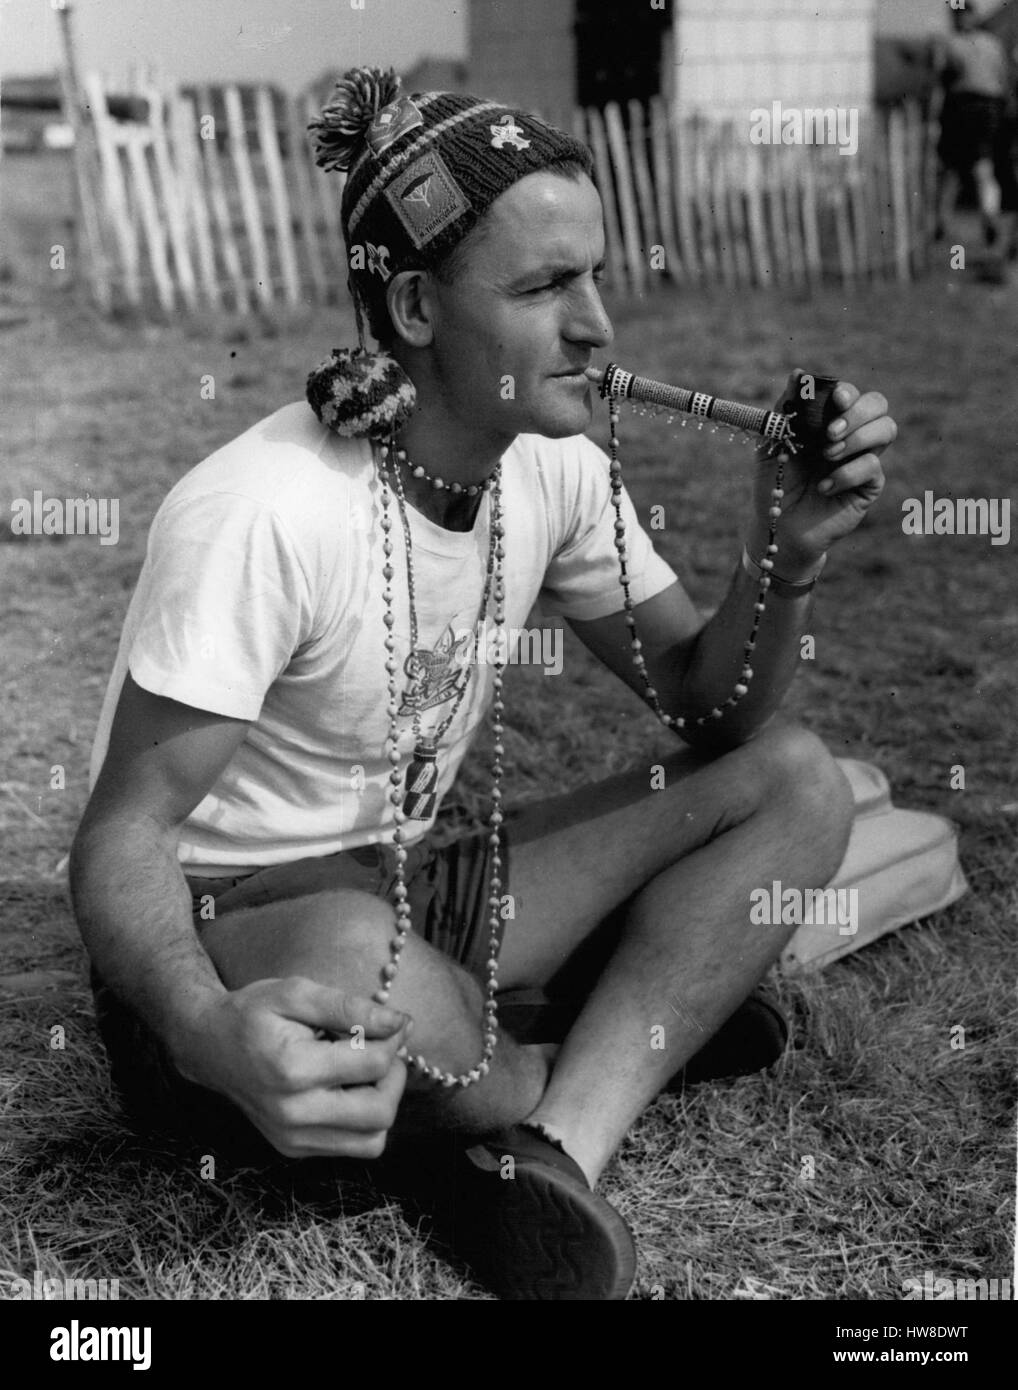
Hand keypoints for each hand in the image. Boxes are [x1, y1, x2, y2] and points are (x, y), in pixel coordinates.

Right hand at [174, 977, 410, 1158]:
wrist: (208, 1046)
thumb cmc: (253, 1013)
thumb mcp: (297, 992)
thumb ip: (350, 1008)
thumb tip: (400, 1022)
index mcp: (293, 1070)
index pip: (373, 1064)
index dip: (394, 1038)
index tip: (392, 1021)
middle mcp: (292, 1114)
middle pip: (380, 1113)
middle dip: (395, 1077)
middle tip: (383, 1049)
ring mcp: (292, 1139)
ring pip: (372, 1140)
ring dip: (383, 1103)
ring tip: (367, 1071)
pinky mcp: (293, 1149)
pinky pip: (351, 1146)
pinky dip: (363, 1120)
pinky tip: (346, 1088)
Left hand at [749, 370, 895, 571]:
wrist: (778, 526)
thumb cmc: (774, 483)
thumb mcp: (772, 444)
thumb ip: (785, 409)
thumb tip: (799, 373)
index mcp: (829, 421)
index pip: (852, 394)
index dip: (848, 392)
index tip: (836, 400)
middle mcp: (851, 436)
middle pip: (878, 404)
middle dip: (857, 413)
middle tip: (829, 434)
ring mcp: (863, 459)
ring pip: (887, 429)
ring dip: (858, 438)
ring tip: (827, 455)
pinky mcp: (869, 486)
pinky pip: (873, 467)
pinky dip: (846, 473)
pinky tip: (824, 486)